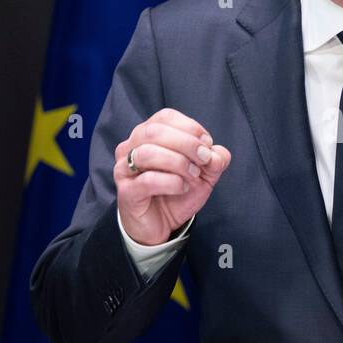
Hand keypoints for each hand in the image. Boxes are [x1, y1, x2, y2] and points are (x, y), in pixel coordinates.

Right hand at [114, 108, 230, 244]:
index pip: (165, 117)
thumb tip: (217, 153)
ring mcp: (125, 169)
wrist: (161, 226)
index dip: (190, 127)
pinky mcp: (126, 191)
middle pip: (155, 131)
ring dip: (178, 162)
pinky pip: (147, 180)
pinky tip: (182, 188)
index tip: (207, 144)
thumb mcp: (204, 174)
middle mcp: (131, 147)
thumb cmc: (176, 192)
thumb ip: (215, 160)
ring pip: (147, 153)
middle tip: (204, 159)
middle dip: (186, 143)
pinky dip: (171, 182)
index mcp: (147, 135)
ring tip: (193, 175)